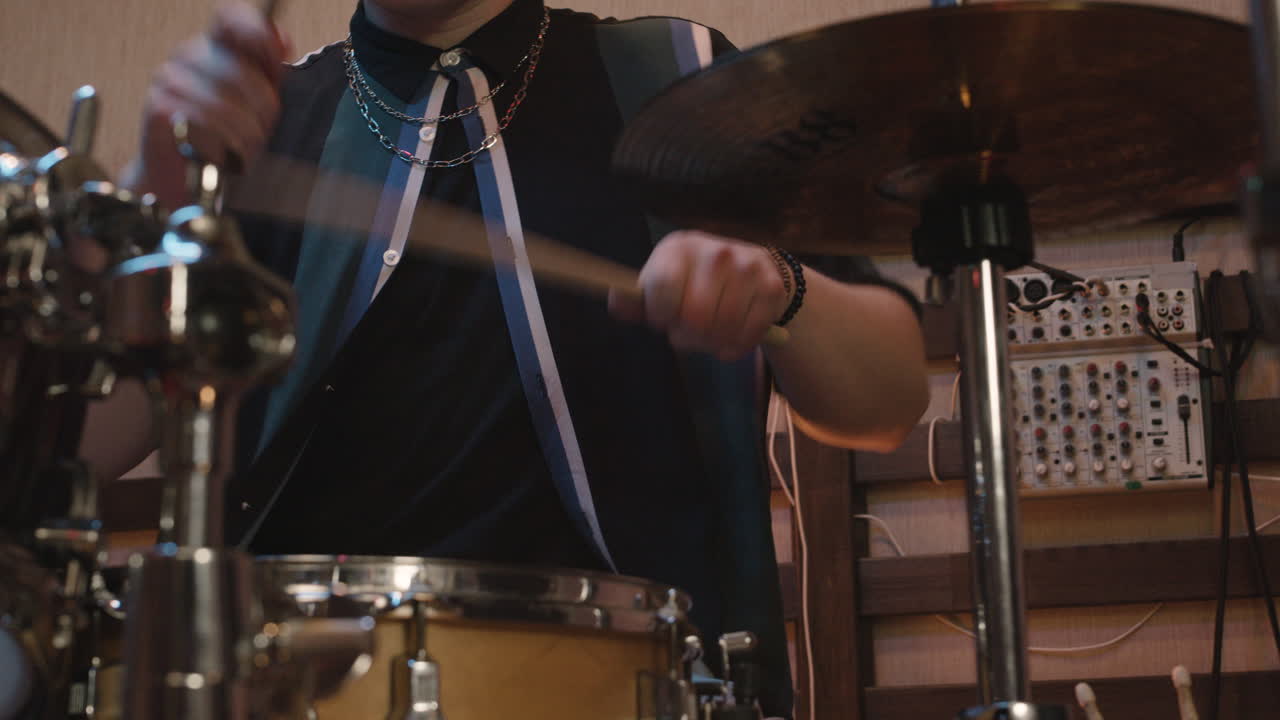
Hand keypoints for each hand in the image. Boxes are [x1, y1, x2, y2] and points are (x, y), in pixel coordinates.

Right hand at [132, 2, 288, 205]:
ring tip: (243, 149)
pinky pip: (206, 124)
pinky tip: (221, 155)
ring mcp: (168, 79)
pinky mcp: (158, 108)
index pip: (231, 17)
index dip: (258, 34)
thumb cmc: (223, 138)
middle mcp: (186, 55)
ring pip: (226, 104)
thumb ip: (269, 68)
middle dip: (263, 110)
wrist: (182, 177)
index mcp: (213, 47)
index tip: (276, 62)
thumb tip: (282, 38)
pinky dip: (223, 146)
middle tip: (262, 132)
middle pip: (241, 72)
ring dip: (245, 136)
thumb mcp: (256, 101)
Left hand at [609, 230, 789, 360]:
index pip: (663, 285)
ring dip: (710, 344)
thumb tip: (616, 301)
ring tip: (708, 335)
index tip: (662, 319)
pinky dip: (734, 348)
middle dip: (687, 335)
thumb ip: (636, 299)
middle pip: (694, 315)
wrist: (751, 269)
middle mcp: (715, 252)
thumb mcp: (662, 285)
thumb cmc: (693, 284)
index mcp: (679, 247)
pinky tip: (729, 339)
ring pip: (721, 329)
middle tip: (688, 332)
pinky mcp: (771, 288)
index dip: (660, 313)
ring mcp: (747, 268)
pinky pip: (746, 335)